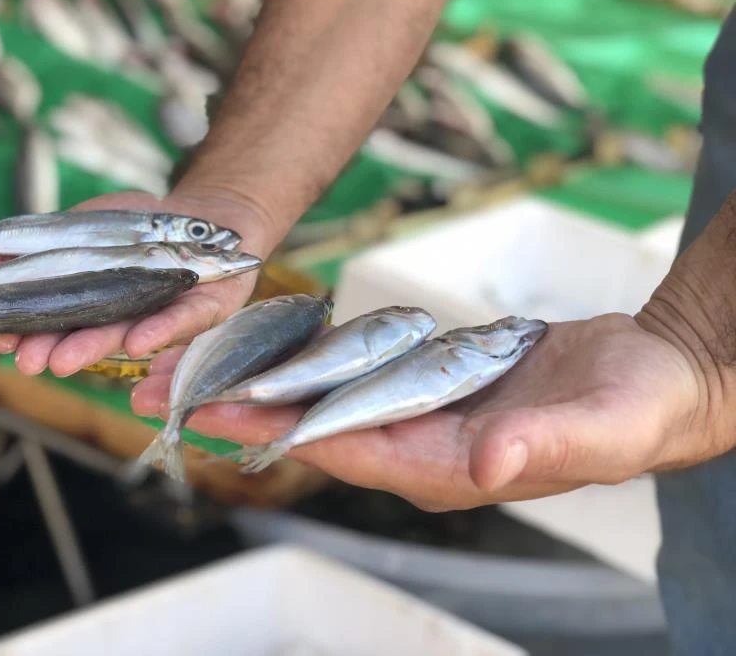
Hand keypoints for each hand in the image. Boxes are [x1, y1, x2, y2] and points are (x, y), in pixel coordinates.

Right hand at [0, 188, 273, 377]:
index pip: (57, 320)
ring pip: (126, 333)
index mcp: (94, 302)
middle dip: (57, 349)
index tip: (0, 342)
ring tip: (63, 361)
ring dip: (94, 348)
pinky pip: (180, 322)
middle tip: (29, 362)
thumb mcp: (83, 225)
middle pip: (89, 334)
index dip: (29, 332)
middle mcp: (126, 315)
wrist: (208, 216)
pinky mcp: (204, 309)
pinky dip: (158, 331)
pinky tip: (136, 343)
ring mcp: (164, 313)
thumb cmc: (142, 225)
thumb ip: (39, 244)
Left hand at [131, 311, 710, 511]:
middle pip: (309, 426)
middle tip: (157, 389)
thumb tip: (483, 462)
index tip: (208, 412)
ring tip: (187, 362)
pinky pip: (351, 373)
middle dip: (235, 408)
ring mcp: (418, 417)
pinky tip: (265, 344)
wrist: (651, 381)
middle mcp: (419, 446)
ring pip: (320, 398)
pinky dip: (303, 358)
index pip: (343, 447)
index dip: (273, 430)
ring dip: (254, 381)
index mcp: (448, 464)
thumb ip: (542, 443)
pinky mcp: (425, 386)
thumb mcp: (601, 426)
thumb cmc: (634, 408)